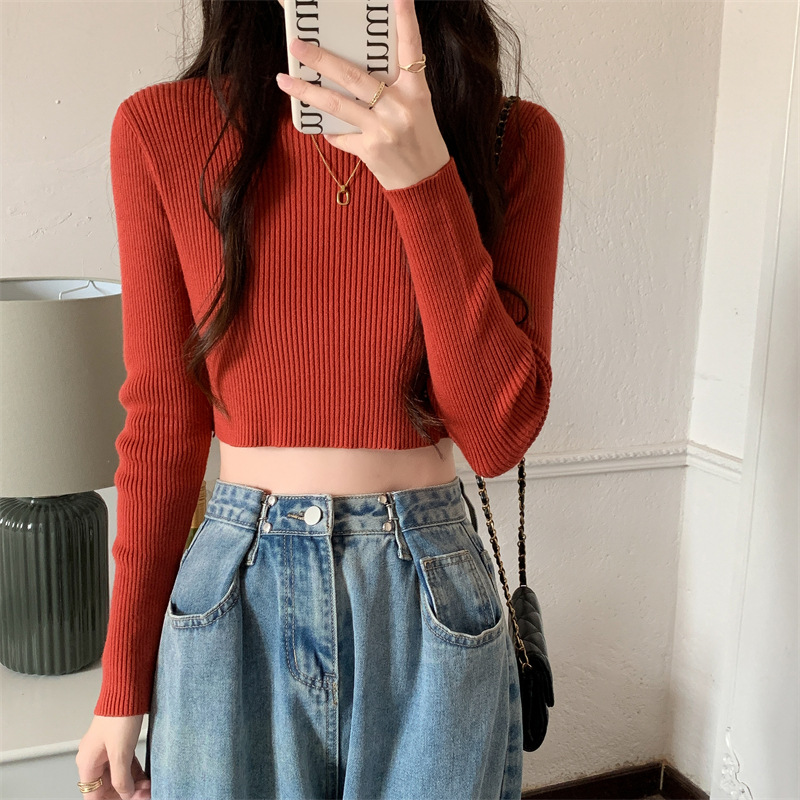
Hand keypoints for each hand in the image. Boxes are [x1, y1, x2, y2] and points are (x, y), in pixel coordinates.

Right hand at [76, 714, 150, 798]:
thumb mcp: (121, 751)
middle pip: (106, 787)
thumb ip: (121, 777)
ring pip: (118, 776)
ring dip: (132, 784)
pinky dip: (135, 773)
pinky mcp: (119, 742)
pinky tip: (146, 777)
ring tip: (149, 787)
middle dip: (126, 793)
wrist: (127, 688)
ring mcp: (107, 749)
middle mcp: (94, 757)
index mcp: (88, 762)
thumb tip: (125, 794)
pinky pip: (125, 764)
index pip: (94, 795)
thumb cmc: (119, 713)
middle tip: (144, 794)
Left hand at [276, 0, 450, 190]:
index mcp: (416, 90)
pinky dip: (328, 129)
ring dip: (306, 91)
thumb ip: (393, 87)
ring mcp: (383, 129)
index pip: (411, 48)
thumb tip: (353, 72)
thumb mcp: (417, 107)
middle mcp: (400, 107)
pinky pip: (340, 134)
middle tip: (297, 44)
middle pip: (353, 75)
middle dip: (321, 59)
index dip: (405, 19)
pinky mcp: (370, 150)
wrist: (426, 183)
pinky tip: (317, 124)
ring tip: (284, 79)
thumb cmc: (420, 140)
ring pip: (337, 104)